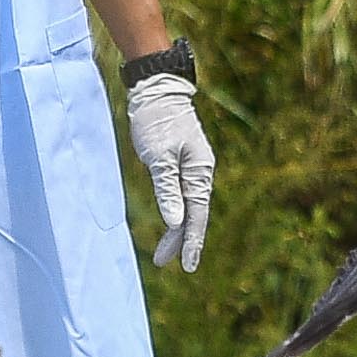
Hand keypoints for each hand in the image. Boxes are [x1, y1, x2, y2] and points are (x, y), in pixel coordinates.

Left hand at [127, 73, 214, 271]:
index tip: (187, 265)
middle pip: (193, 214)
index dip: (191, 242)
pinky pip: (179, 195)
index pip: (197, 215)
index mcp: (200, 171)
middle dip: (181, 241)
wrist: (157, 90)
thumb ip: (166, 189)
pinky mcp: (179, 163)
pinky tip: (169, 225)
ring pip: (186, 206)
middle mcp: (199, 172)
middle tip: (164, 263)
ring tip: (162, 255)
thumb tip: (175, 222)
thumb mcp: (159, 156)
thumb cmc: (158, 120)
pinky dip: (173, 212)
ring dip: (175, 230)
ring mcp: (190, 168)